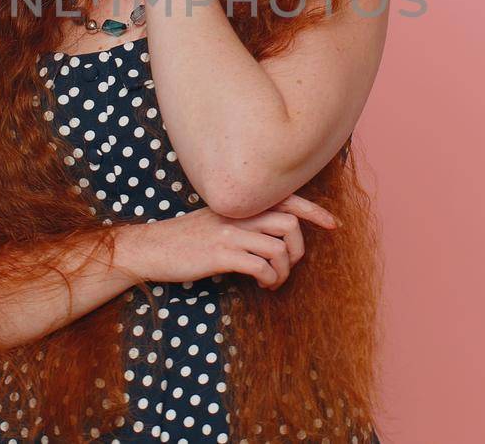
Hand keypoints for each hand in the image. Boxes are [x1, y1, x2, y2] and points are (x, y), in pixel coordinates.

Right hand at [117, 194, 337, 290]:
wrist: (152, 248)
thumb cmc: (186, 239)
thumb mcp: (217, 220)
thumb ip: (245, 221)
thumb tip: (278, 234)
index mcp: (240, 204)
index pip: (287, 198)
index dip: (314, 211)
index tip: (333, 225)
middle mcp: (238, 214)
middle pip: (290, 223)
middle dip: (299, 249)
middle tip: (289, 266)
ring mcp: (230, 234)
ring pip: (279, 247)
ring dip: (284, 271)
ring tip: (274, 282)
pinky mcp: (221, 255)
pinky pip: (261, 266)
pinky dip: (270, 279)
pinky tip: (263, 286)